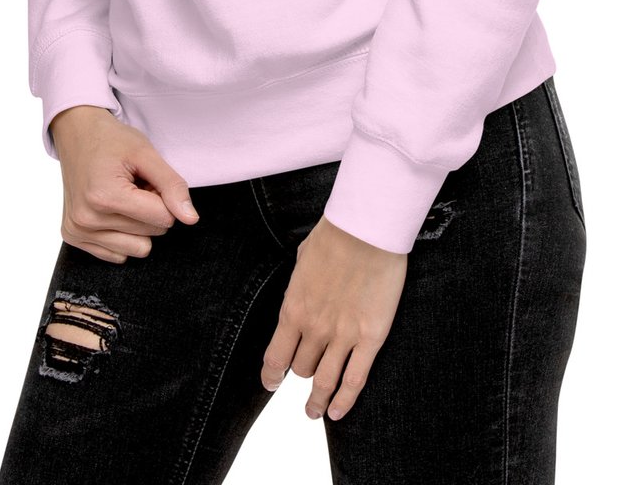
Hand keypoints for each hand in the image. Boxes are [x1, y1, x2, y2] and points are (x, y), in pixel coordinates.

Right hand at [49, 105, 199, 262]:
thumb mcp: (146, 153)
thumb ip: (172, 185)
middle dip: (151, 209)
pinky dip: (122, 233)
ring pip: (138, 249)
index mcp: (104, 196)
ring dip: (138, 224)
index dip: (164, 197)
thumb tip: (191, 219)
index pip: (162, 218)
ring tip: (124, 197)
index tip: (148, 179)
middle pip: (151, 234)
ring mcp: (78, 231)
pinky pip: (118, 254)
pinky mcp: (74, 237)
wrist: (77, 134)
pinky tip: (112, 209)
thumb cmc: (112, 141)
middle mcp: (86, 219)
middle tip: (134, 185)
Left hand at [259, 215, 406, 421]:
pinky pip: (354, 380)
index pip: (275, 357)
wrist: (367, 229)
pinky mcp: (370, 338)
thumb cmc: (335, 235)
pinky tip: (338, 413)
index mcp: (293, 308)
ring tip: (315, 411)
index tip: (271, 383)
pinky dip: (344, 402)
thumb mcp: (302, 261)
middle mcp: (314, 329)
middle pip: (302, 368)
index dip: (271, 376)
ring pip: (325, 382)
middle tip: (306, 378)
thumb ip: (299, 288)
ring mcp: (343, 336)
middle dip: (303, 373)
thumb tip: (299, 298)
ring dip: (318, 402)